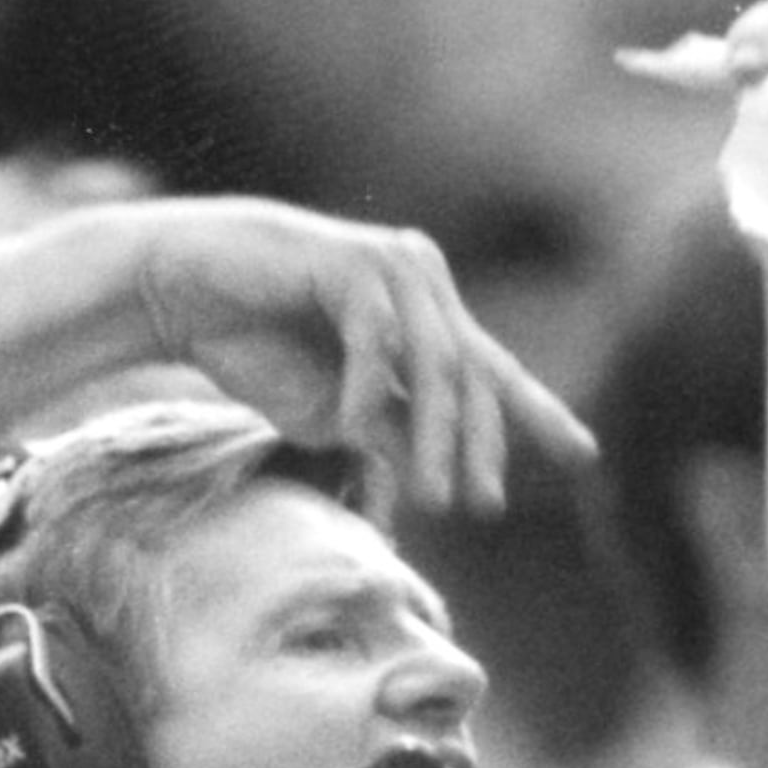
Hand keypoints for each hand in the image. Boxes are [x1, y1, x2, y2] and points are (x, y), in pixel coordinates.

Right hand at [124, 202, 593, 523]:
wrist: (181, 287)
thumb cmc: (253, 342)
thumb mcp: (330, 408)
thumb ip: (384, 432)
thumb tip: (428, 481)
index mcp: (427, 313)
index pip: (493, 370)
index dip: (538, 414)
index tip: (586, 456)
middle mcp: (422, 281)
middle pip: (476, 373)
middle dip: (482, 446)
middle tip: (481, 507)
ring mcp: (391, 265)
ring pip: (437, 360)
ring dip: (438, 435)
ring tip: (435, 496)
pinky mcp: (349, 260)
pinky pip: (376, 336)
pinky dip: (368, 388)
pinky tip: (353, 428)